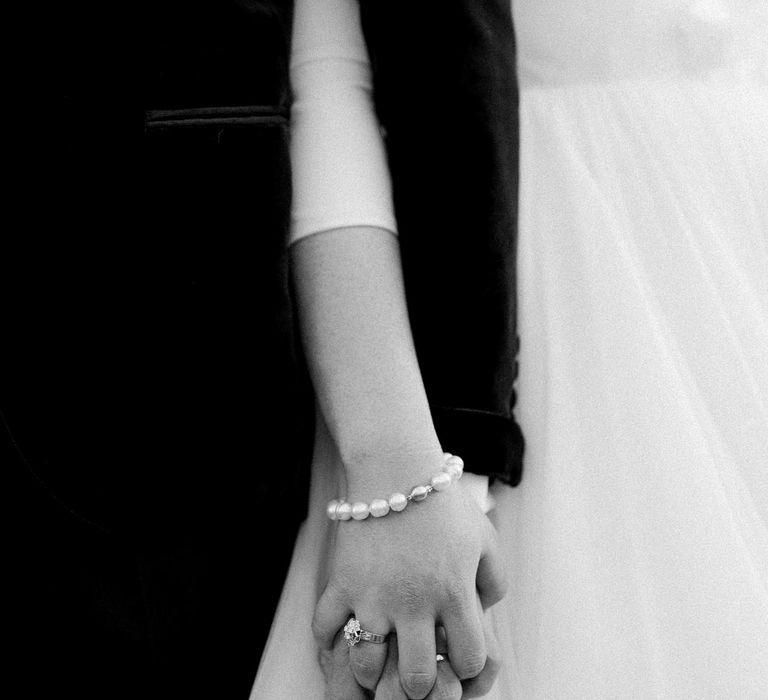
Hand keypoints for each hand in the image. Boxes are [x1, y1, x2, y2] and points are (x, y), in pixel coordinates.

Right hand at [314, 479, 506, 698]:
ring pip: (367, 664)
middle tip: (416, 670)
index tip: (457, 652)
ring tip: (381, 650)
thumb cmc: (443, 503)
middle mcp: (414, 602)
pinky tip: (342, 629)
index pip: (468, 660)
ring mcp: (373, 595)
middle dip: (420, 685)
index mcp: (454, 593)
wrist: (395, 469)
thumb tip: (485, 611)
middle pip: (416, 677)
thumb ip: (495, 581)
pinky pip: (324, 626)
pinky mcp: (341, 582)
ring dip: (374, 666)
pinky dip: (328, 636)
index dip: (466, 664)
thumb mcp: (485, 538)